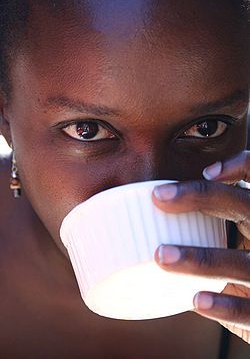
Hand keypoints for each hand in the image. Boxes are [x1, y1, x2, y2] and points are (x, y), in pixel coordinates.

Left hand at [152, 151, 249, 343]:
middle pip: (245, 207)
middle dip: (204, 197)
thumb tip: (154, 210)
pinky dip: (223, 306)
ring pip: (241, 263)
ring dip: (200, 258)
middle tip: (160, 197)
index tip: (207, 171)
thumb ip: (212, 226)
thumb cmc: (243, 268)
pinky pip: (248, 311)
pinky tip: (195, 300)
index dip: (240, 168)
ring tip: (161, 255)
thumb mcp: (238, 240)